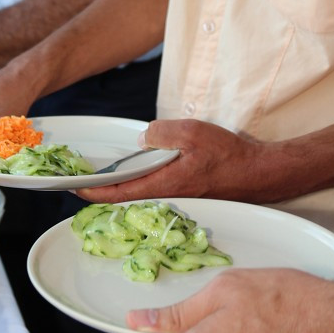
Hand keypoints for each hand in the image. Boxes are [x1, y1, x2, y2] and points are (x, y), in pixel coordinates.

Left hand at [75, 118, 281, 203]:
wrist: (261, 174)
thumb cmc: (229, 155)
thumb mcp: (193, 133)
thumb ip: (162, 133)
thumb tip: (142, 141)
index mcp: (164, 185)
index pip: (119, 193)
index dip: (93, 192)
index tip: (72, 187)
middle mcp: (167, 197)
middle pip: (125, 199)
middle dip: (100, 192)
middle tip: (78, 182)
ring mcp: (176, 199)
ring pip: (139, 197)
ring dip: (118, 190)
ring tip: (99, 180)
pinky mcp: (186, 196)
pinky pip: (155, 193)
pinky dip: (138, 187)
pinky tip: (134, 176)